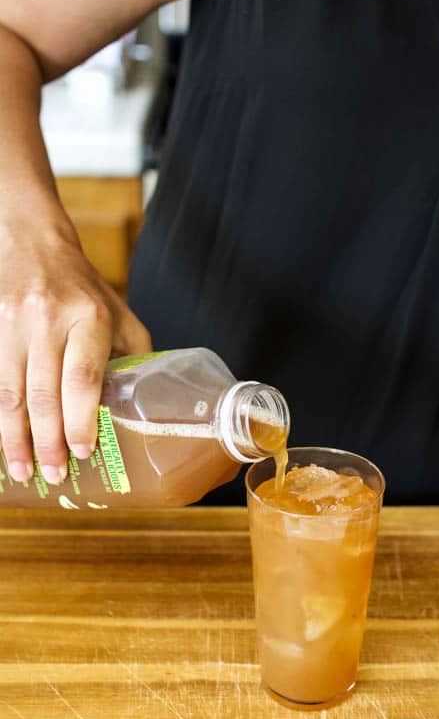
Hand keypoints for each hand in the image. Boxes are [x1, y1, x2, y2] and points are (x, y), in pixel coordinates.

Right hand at [0, 218, 151, 484]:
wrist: (30, 242)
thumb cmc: (81, 288)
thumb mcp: (118, 313)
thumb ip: (131, 356)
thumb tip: (144, 406)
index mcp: (89, 316)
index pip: (82, 377)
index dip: (80, 419)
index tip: (83, 452)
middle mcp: (48, 318)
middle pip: (44, 393)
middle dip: (47, 442)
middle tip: (55, 475)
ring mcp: (12, 322)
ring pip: (9, 393)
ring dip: (13, 438)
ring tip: (23, 470)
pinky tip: (2, 439)